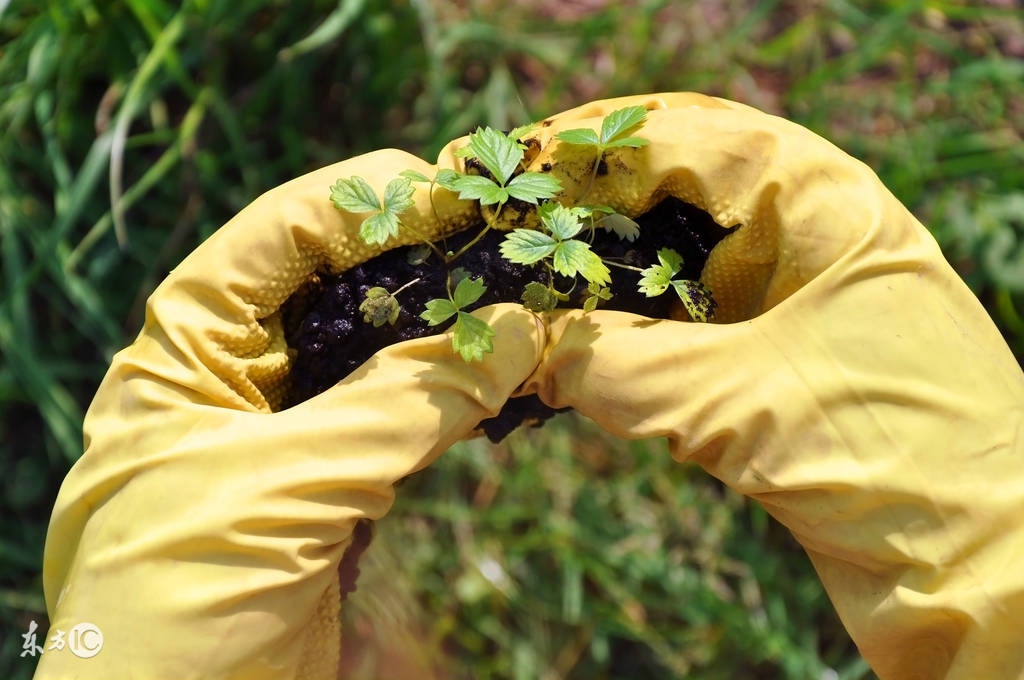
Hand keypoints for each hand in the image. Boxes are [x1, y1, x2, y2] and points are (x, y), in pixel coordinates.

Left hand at [35, 152, 543, 678]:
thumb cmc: (182, 607)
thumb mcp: (283, 489)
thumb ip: (402, 406)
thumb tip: (515, 333)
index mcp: (185, 352)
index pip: (278, 234)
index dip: (365, 202)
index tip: (459, 198)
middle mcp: (233, 378)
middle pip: (337, 286)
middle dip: (422, 265)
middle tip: (509, 251)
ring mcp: (288, 433)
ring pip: (378, 354)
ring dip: (447, 332)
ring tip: (521, 307)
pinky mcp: (332, 487)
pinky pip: (401, 420)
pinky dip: (452, 399)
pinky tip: (501, 382)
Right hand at [521, 94, 1023, 678]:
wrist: (984, 571)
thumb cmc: (897, 462)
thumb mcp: (745, 404)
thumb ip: (623, 368)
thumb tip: (515, 344)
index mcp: (823, 202)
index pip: (683, 137)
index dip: (586, 146)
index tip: (506, 168)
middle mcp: (803, 235)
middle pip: (666, 190)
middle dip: (577, 206)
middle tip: (492, 224)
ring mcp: (786, 299)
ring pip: (663, 263)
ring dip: (590, 276)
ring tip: (510, 285)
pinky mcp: (768, 363)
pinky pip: (674, 329)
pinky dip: (617, 336)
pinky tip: (563, 349)